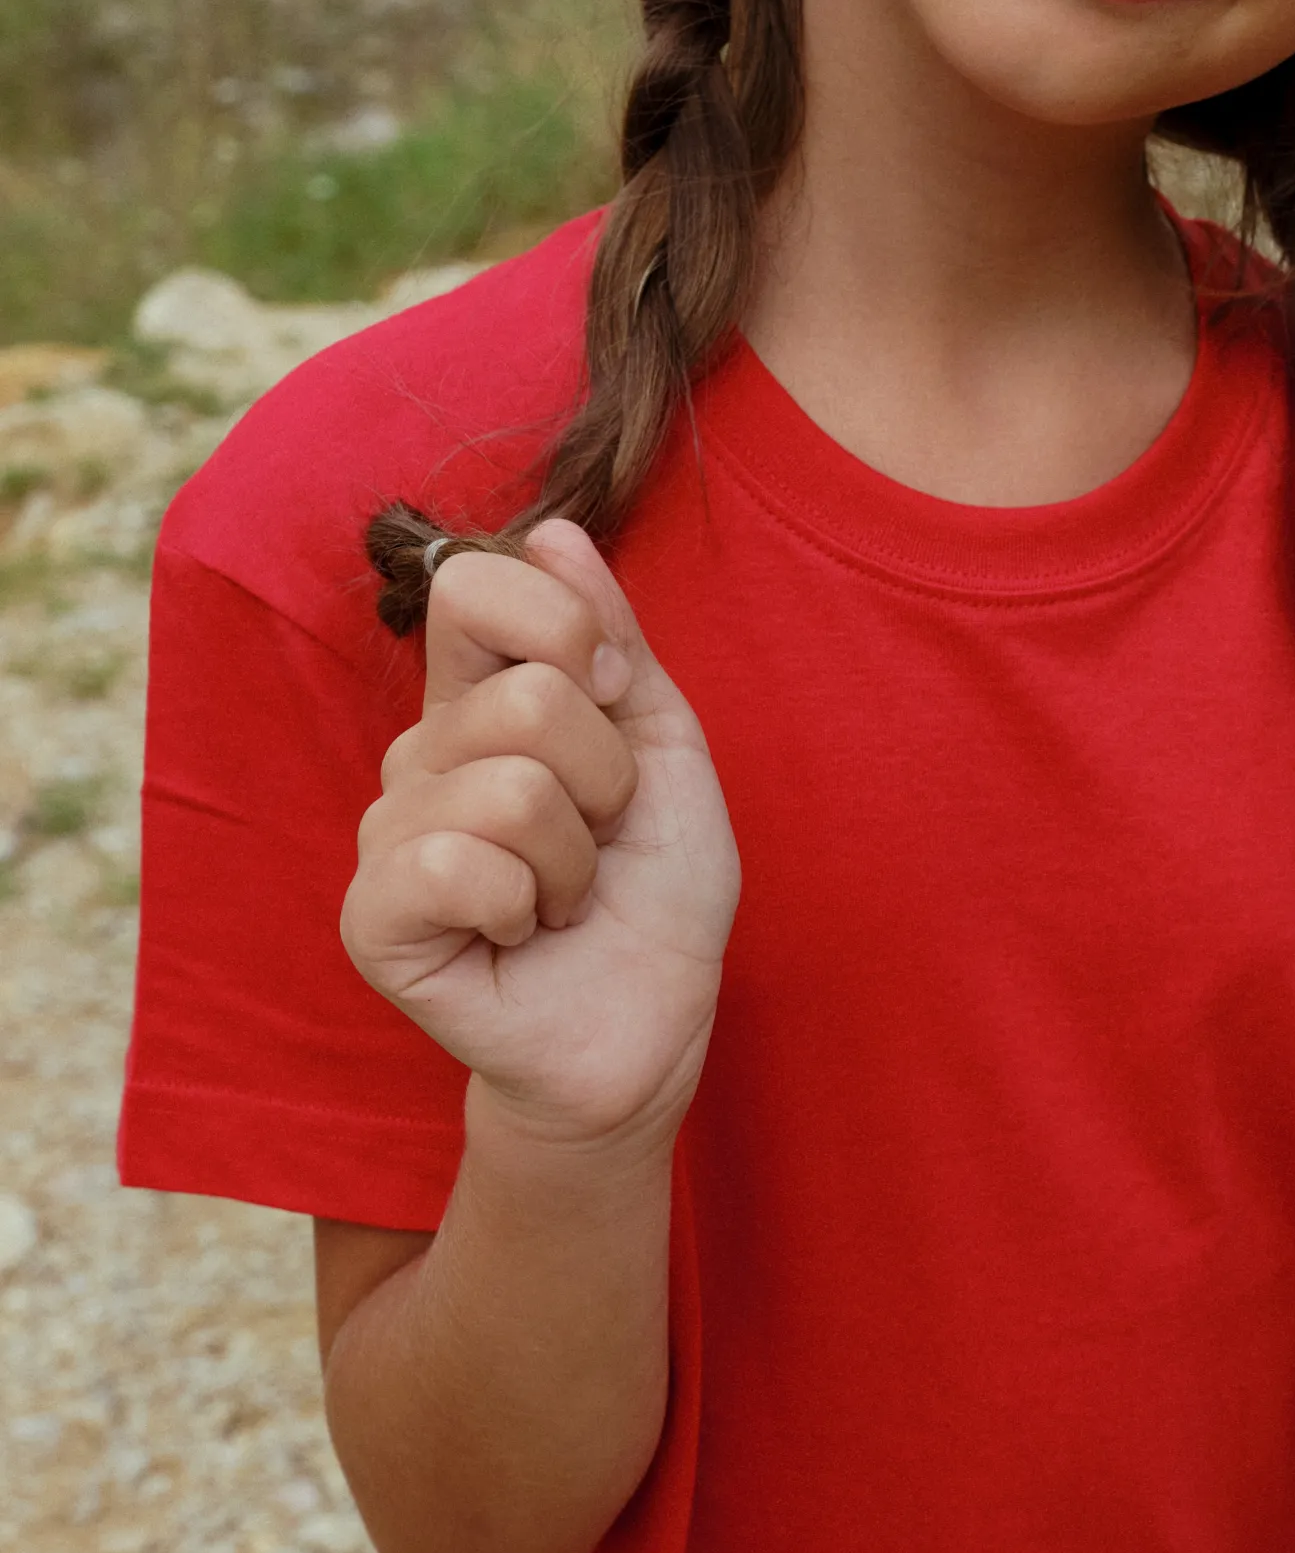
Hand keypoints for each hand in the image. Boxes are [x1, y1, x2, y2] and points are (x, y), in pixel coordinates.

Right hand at [341, 520, 739, 1147]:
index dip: (571, 630)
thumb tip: (555, 529)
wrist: (651, 1023)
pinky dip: (524, 905)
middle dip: (608, 780)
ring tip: (563, 899)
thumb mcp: (663, 745)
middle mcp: (420, 754)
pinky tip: (518, 936)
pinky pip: (456, 864)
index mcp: (478, 699)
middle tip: (600, 840)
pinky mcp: (373, 916)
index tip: (614, 700)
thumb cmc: (655, 893)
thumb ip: (613, 637)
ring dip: (576, 858)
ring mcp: (388, 834)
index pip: (474, 585)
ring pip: (510, 787)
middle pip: (528, 696)